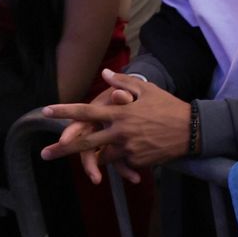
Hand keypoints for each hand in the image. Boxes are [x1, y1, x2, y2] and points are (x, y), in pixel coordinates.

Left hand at [41, 69, 189, 184]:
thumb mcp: (148, 89)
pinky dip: (123, 158)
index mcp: (119, 113)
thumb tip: (105, 74)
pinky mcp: (137, 161)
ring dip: (99, 154)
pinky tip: (133, 152)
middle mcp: (120, 132)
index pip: (86, 112)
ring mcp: (128, 149)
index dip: (65, 111)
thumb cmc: (169, 106)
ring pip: (104, 156)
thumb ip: (124, 82)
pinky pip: (123, 162)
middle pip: (85, 142)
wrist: (192, 130)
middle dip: (63, 149)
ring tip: (97, 156)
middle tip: (45, 154)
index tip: (46, 110)